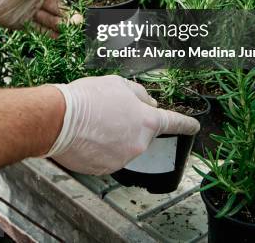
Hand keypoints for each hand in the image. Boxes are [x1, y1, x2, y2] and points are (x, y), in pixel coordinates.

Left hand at [0, 0, 79, 33]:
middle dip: (69, 16)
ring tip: (73, 30)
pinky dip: (50, 34)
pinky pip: (39, 30)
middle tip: (80, 22)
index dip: (72, 2)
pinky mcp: (23, 24)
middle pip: (58, 10)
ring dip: (62, 26)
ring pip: (50, 21)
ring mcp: (31, 12)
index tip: (83, 9)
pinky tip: (61, 36)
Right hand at [45, 75, 199, 175]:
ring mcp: (122, 159)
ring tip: (94, 122)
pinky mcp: (105, 170)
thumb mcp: (119, 84)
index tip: (195, 127)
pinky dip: (102, 147)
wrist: (59, 119)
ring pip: (124, 144)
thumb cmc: (88, 98)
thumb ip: (139, 95)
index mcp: (147, 121)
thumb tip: (148, 103)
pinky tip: (88, 135)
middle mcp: (139, 144)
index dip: (186, 124)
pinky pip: (109, 156)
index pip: (175, 122)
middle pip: (142, 132)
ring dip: (115, 135)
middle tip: (109, 110)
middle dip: (131, 123)